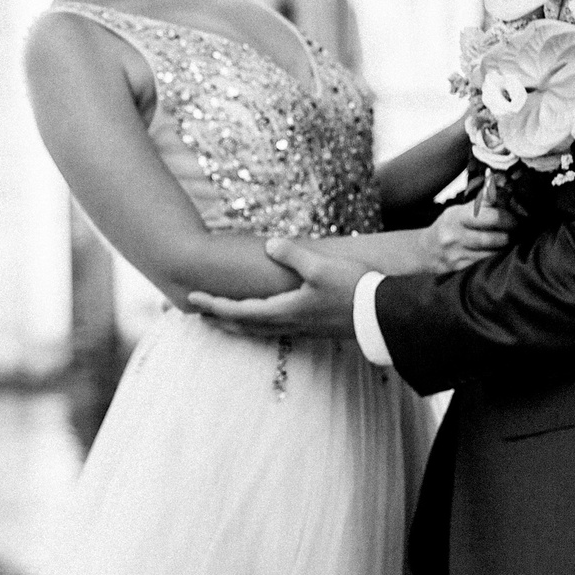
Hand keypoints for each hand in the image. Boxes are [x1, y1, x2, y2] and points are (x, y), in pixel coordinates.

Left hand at [186, 239, 370, 339]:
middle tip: (198, 313)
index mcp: (284, 311)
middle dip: (219, 318)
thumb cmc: (353, 290)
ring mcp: (302, 328)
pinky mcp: (313, 327)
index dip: (213, 304)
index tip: (191, 299)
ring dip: (237, 323)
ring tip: (223, 318)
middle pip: (244, 325)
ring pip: (259, 329)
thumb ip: (293, 255)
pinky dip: (258, 323)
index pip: (239, 310)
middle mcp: (289, 323)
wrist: (383, 315)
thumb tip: (270, 244)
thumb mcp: (321, 267)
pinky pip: (275, 328)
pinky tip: (264, 317)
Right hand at [424, 193, 512, 273]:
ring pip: (491, 254)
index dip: (507, 217)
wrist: (426, 251)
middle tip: (517, 231)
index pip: (489, 216)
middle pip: (492, 238)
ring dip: (505, 248)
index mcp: (457, 217)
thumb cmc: (449, 227)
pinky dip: (496, 260)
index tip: (515, 218)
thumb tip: (502, 186)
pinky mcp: (460, 270)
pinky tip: (500, 255)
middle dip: (510, 234)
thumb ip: (483, 201)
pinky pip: (484, 265)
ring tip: (511, 242)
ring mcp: (457, 255)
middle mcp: (455, 236)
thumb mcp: (461, 210)